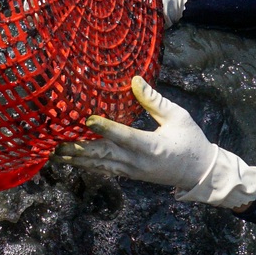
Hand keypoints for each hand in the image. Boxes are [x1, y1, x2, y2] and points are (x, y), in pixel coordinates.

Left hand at [54, 76, 255, 209]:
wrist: (199, 172)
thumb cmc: (191, 141)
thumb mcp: (178, 117)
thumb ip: (154, 100)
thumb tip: (134, 80)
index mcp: (152, 146)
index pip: (124, 136)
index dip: (105, 128)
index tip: (87, 119)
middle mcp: (139, 162)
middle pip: (104, 155)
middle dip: (79, 150)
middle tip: (56, 144)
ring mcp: (133, 171)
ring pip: (100, 165)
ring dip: (77, 160)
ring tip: (56, 153)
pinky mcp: (130, 175)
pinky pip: (105, 170)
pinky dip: (87, 165)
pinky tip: (72, 161)